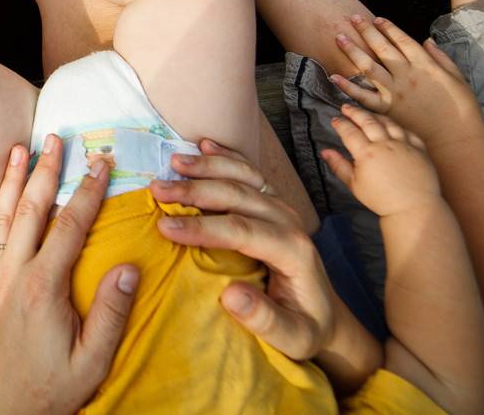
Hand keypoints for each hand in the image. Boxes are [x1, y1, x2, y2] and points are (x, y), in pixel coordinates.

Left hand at [0, 136, 138, 414]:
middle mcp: (12, 275)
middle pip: (30, 209)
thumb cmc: (50, 390)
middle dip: (45, 170)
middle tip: (56, 137)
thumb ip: (111, 312)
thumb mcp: (93, 360)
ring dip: (8, 181)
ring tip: (16, 148)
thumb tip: (130, 267)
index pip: (71, 226)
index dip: (88, 191)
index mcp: (44, 286)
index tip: (101, 162)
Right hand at [155, 140, 383, 392]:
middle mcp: (289, 221)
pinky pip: (249, 173)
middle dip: (195, 190)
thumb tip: (230, 295)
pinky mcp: (273, 205)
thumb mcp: (293, 338)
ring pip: (243, 177)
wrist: (326, 316)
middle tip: (157, 189)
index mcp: (292, 250)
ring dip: (207, 166)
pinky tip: (204, 145)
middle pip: (239, 195)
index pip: (242, 230)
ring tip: (173, 162)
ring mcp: (282, 208)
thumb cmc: (305, 329)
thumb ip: (265, 320)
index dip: (203, 226)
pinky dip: (226, 156)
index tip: (165, 227)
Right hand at [321, 105, 441, 218]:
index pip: (350, 132)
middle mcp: (385, 144)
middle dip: (355, 112)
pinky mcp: (419, 149)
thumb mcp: (355, 185)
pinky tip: (392, 126)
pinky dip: (397, 126)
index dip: (341, 124)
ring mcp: (404, 145)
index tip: (335, 120)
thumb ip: (339, 166)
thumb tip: (325, 151)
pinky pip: (407, 132)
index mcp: (367, 154)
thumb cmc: (381, 199)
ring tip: (367, 114)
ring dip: (375, 116)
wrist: (413, 208)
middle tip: (346, 107)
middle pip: (368, 122)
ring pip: (388, 123)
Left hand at [331, 17, 482, 145]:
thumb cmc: (460, 108)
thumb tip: (427, 40)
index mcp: (424, 65)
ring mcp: (395, 92)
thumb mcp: (457, 77)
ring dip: (352, 51)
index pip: (402, 40)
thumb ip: (441, 57)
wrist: (456, 137)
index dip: (388, 28)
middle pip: (382, 48)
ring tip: (339, 37)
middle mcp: (406, 75)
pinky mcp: (387, 109)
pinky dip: (348, 87)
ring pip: (368, 67)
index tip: (376, 19)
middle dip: (366, 31)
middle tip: (352, 18)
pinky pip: (364, 96)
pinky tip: (334, 76)